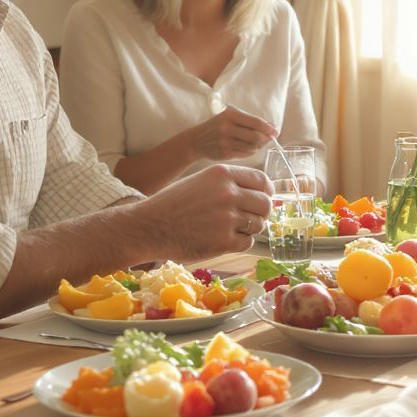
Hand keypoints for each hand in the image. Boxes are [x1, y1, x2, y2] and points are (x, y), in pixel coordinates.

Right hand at [140, 164, 273, 258]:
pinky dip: (240, 242)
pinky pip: (247, 242)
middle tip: (251, 217)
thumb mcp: (202, 181)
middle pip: (265, 203)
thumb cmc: (175, 204)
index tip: (265, 197)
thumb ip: (229, 183)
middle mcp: (228, 193)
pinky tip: (224, 239)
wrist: (150, 227)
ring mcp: (227, 218)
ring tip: (231, 228)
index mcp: (222, 174)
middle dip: (261, 212)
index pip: (261, 180)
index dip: (266, 191)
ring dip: (250, 228)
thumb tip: (262, 191)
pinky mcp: (224, 242)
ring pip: (258, 224)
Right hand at [187, 106, 276, 161]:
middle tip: (269, 139)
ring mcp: (226, 142)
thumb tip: (271, 127)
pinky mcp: (225, 153)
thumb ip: (249, 120)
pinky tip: (247, 148)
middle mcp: (227, 128)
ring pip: (252, 147)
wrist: (196, 140)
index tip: (276, 132)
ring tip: (257, 143)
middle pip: (256, 136)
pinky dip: (251, 152)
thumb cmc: (217, 126)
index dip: (268, 128)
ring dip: (259, 146)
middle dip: (266, 139)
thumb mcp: (229, 117)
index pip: (256, 122)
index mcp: (230, 115)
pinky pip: (246, 154)